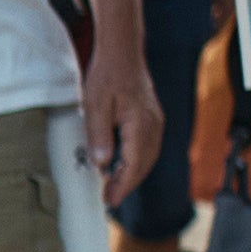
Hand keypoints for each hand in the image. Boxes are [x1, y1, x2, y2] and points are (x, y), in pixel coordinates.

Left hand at [78, 37, 158, 200]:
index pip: (134, 166)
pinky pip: (148, 147)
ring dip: (132, 173)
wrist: (122, 52)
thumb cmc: (107, 75)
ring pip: (148, 157)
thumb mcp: (95, 106)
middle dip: (127, 184)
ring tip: (113, 185)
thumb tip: (102, 164)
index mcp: (141, 126)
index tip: (109, 200)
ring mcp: (155, 122)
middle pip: (143, 165)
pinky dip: (136, 160)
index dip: (122, 186)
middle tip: (109, 198)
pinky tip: (122, 163)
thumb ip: (99, 136)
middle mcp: (153, 126)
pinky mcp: (151, 118)